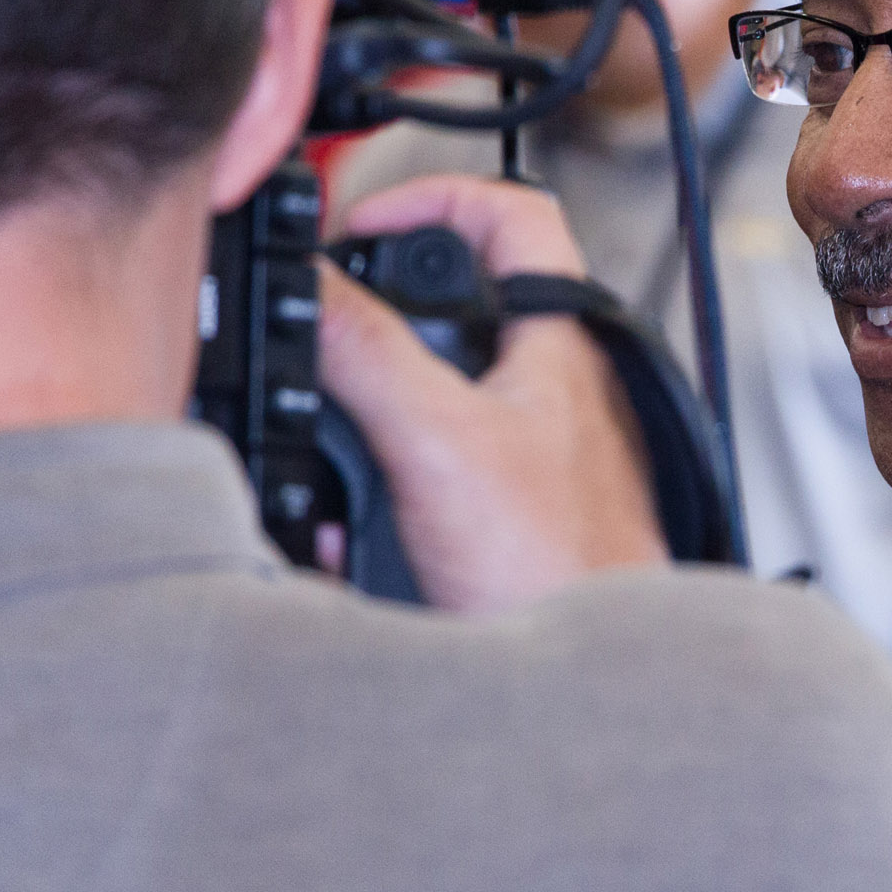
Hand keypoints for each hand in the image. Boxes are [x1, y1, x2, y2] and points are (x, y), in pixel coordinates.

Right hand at [317, 174, 667, 613]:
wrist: (586, 693)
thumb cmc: (555, 569)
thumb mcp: (437, 440)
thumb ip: (368, 353)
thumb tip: (305, 281)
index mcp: (560, 341)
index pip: (513, 212)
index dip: (433, 198)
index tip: (359, 226)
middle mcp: (555, 387)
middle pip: (455, 305)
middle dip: (374, 325)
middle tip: (321, 334)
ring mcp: (535, 452)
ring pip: (430, 397)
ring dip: (365, 423)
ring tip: (325, 451)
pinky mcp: (508, 515)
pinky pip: (426, 476)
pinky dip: (377, 492)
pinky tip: (344, 534)